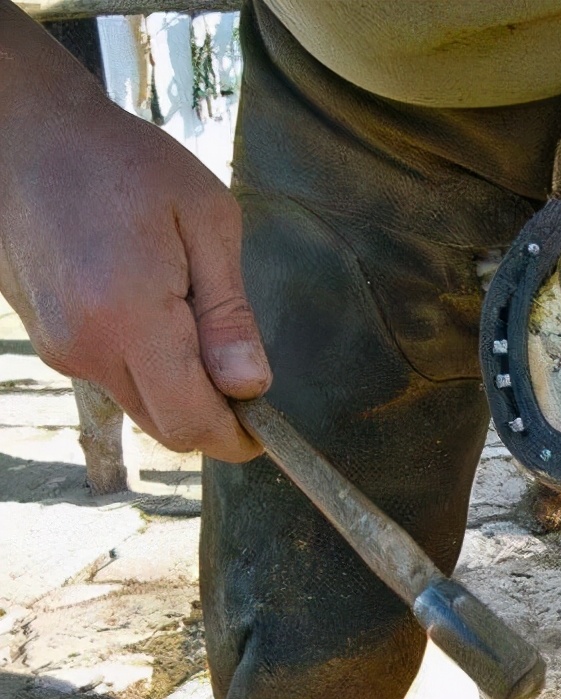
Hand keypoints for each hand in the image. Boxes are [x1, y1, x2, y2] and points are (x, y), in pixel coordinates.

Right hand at [0, 67, 269, 461]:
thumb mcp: (207, 221)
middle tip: (246, 371)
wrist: (29, 133)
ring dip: (181, 388)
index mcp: (128, 319)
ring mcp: (58, 346)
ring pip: (139, 404)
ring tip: (199, 317)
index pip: (190, 420)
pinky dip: (149, 367)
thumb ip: (229, 314)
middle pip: (165, 424)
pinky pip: (112, 376)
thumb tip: (251, 386)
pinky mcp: (47, 338)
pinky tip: (162, 308)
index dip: (235, 438)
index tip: (267, 430)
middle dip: (213, 416)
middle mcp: (84, 347)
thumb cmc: (127, 163)